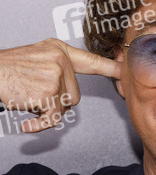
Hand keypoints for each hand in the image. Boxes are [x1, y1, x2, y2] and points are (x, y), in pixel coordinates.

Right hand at [0, 38, 120, 132]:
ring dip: (46, 111)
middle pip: (74, 95)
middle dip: (56, 102)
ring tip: (28, 99)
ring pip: (64, 107)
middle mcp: (60, 59)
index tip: (125, 71)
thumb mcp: (36, 59)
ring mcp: (55, 75)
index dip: (110, 68)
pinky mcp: (49, 92)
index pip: (90, 60)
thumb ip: (56, 69)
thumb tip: (69, 93)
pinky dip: (39, 125)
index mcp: (58, 49)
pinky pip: (52, 119)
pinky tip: (27, 123)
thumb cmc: (8, 70)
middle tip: (34, 95)